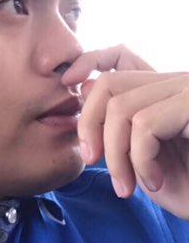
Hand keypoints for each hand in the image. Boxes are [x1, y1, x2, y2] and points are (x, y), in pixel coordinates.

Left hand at [61, 45, 188, 219]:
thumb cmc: (186, 188)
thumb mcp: (141, 156)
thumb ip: (117, 124)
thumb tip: (84, 86)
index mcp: (161, 90)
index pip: (120, 54)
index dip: (89, 61)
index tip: (66, 86)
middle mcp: (177, 83)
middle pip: (109, 83)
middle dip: (89, 124)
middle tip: (91, 161)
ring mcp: (187, 91)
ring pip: (122, 109)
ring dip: (115, 156)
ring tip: (127, 187)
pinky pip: (146, 126)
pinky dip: (140, 161)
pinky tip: (154, 182)